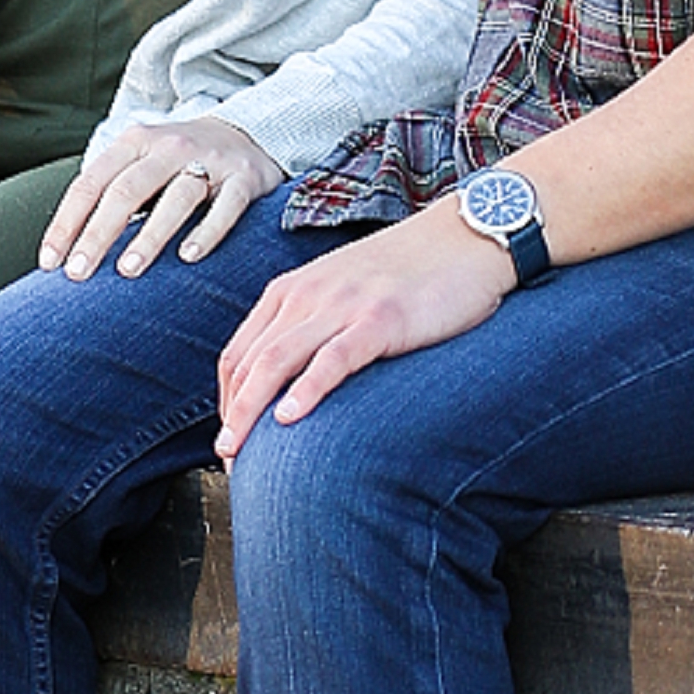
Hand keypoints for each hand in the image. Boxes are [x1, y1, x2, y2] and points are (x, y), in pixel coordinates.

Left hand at [41, 116, 284, 281]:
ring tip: (128, 270)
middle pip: (127, 190)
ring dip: (149, 236)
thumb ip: (111, 193)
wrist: (247, 134)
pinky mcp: (244, 179)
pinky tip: (188, 257)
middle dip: (99, 234)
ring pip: (176, 198)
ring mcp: (210, 161)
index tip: (51, 261)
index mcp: (135, 142)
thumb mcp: (141, 163)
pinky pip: (225, 207)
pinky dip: (206, 232)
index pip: (91, 182)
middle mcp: (169, 147)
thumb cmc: (180, 162)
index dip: (67, 222)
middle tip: (79, 272)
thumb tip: (68, 248)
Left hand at [213, 199, 509, 459]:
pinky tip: (290, 418)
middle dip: (232, 415)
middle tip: (226, 458)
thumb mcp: (342, 291)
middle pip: (248, 362)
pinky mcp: (382, 317)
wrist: (467, 236)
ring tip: (239, 451)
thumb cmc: (409, 272)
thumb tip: (289, 384)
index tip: (229, 439)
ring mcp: (344, 304)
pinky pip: (333, 357)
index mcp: (292, 290)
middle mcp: (308, 294)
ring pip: (276, 361)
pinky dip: (306, 389)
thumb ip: (312, 326)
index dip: (227, 402)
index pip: (238, 353)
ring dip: (250, 411)